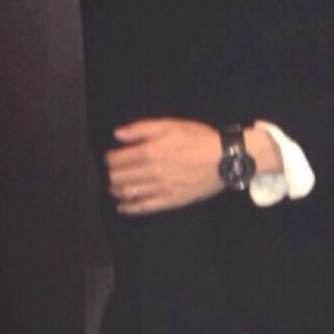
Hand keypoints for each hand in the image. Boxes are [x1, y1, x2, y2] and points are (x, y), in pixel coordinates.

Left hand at [106, 119, 220, 213]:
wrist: (224, 159)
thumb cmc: (198, 138)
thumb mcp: (170, 125)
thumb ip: (142, 129)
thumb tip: (117, 134)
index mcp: (150, 151)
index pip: (118, 159)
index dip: (110, 159)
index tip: (110, 157)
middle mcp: (152, 172)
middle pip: (120, 177)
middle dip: (112, 174)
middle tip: (112, 172)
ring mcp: (161, 188)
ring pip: (129, 192)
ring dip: (116, 190)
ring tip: (114, 188)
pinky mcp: (171, 201)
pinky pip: (144, 207)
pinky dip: (130, 208)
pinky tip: (122, 207)